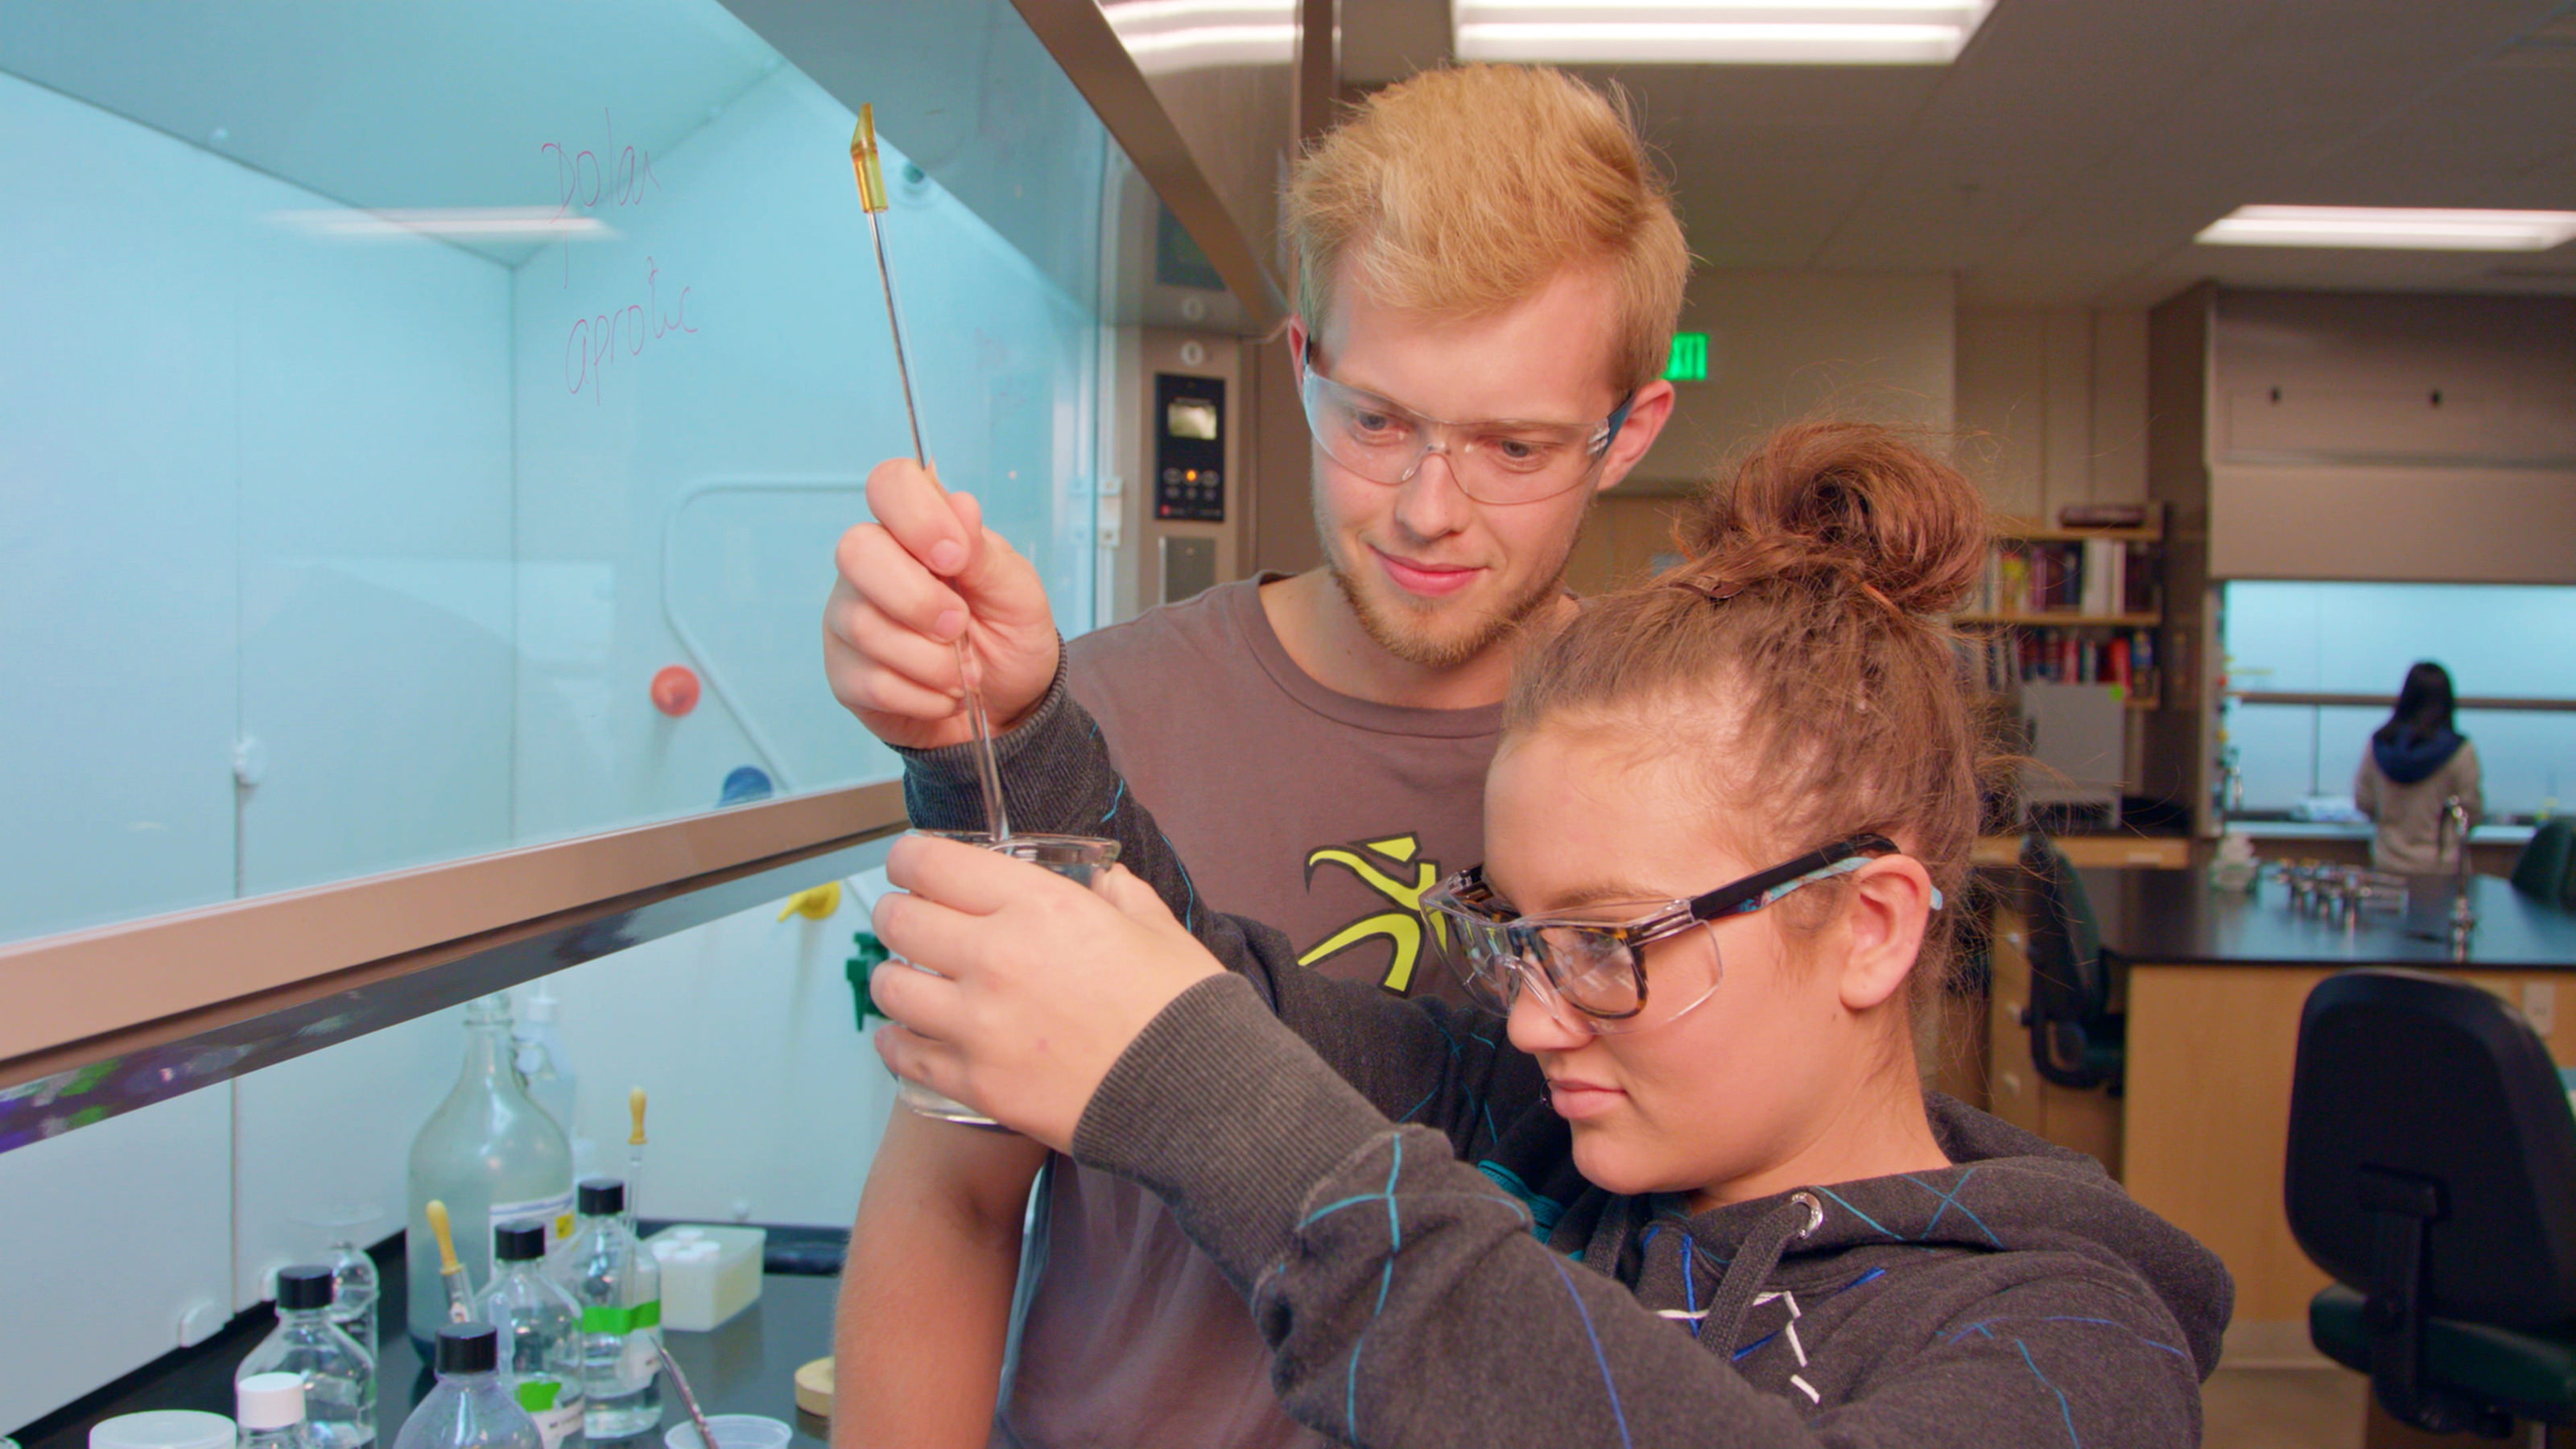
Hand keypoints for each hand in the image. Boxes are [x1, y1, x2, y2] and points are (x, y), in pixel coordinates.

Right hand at [823, 459, 1059, 750]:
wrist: (1007, 707)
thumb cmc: (1009, 637)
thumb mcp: (1017, 593)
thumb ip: (985, 553)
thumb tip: (960, 505)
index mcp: (916, 531)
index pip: (890, 484)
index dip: (917, 516)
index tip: (955, 558)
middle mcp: (871, 565)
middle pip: (856, 551)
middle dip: (918, 598)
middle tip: (960, 625)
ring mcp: (849, 618)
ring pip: (864, 625)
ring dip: (931, 660)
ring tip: (963, 673)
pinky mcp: (844, 673)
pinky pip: (871, 682)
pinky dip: (923, 696)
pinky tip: (942, 695)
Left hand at [868, 833, 1222, 1150]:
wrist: (1197, 1098)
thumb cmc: (1182, 1010)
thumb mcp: (1159, 929)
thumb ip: (1121, 895)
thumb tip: (1104, 883)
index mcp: (1040, 906)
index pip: (931, 862)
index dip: (909, 857)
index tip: (911, 863)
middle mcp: (996, 957)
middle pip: (899, 919)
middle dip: (898, 911)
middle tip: (909, 918)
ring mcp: (979, 1024)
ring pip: (890, 986)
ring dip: (894, 976)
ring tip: (910, 979)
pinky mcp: (976, 1082)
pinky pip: (905, 1053)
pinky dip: (898, 1040)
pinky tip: (909, 1034)